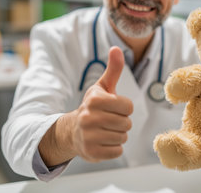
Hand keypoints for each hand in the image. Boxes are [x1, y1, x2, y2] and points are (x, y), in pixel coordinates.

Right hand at [73, 46, 132, 161]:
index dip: (124, 108)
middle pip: (127, 123)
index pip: (128, 106)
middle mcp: (89, 117)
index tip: (113, 108)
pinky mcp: (91, 153)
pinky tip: (102, 142)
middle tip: (109, 121)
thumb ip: (113, 69)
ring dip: (118, 135)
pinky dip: (113, 148)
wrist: (72, 131)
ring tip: (105, 131)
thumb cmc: (93, 107)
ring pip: (123, 137)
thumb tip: (117, 48)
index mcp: (94, 100)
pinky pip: (117, 151)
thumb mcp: (102, 87)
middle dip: (122, 123)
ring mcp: (89, 136)